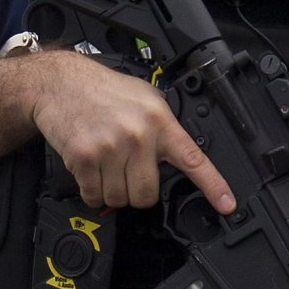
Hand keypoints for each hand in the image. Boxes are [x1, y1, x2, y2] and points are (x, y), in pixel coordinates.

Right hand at [22, 51, 235, 213]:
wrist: (61, 83)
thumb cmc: (103, 91)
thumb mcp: (145, 99)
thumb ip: (164, 128)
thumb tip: (179, 157)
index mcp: (159, 121)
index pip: (193, 159)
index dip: (214, 186)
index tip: (227, 205)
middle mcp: (138, 135)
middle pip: (147, 195)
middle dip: (137, 192)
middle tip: (128, 172)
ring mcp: (110, 148)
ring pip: (119, 199)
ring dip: (112, 191)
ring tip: (106, 165)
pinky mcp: (84, 158)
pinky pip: (93, 195)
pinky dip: (91, 190)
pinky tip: (90, 169)